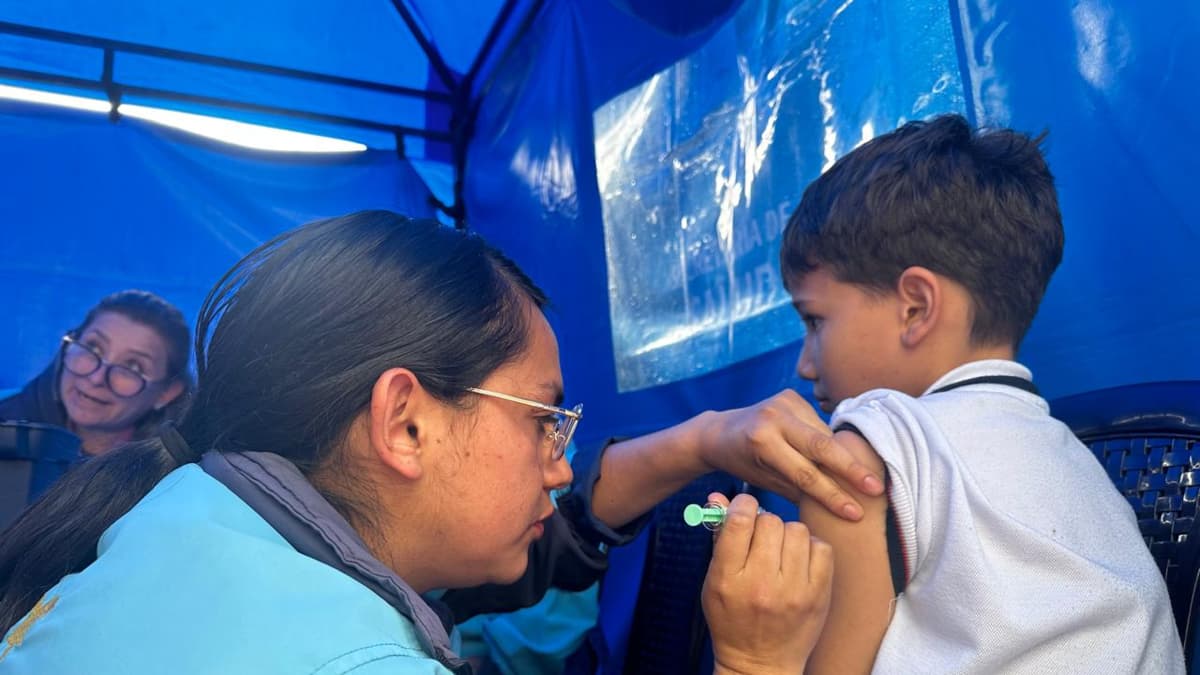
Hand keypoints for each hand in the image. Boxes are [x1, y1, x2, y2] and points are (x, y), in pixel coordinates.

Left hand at [693, 390, 882, 519]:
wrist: (720, 431)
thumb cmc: (743, 464)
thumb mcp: (766, 482)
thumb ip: (799, 490)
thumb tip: (837, 507)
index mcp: (762, 443)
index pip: (804, 473)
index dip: (832, 495)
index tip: (855, 513)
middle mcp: (773, 418)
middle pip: (822, 447)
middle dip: (852, 470)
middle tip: (877, 490)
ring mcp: (783, 402)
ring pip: (824, 435)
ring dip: (844, 456)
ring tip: (866, 479)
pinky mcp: (790, 395)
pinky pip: (819, 423)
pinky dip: (831, 441)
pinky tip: (843, 456)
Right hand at [703, 494, 832, 674]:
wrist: (760, 663)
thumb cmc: (732, 620)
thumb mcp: (714, 581)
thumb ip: (719, 538)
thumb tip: (718, 497)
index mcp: (728, 579)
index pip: (739, 522)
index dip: (742, 506)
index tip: (743, 509)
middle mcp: (761, 584)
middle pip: (769, 522)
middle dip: (763, 523)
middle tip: (761, 537)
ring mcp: (794, 591)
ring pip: (797, 530)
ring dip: (787, 534)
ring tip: (780, 551)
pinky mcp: (819, 595)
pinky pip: (821, 548)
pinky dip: (810, 548)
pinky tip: (799, 561)